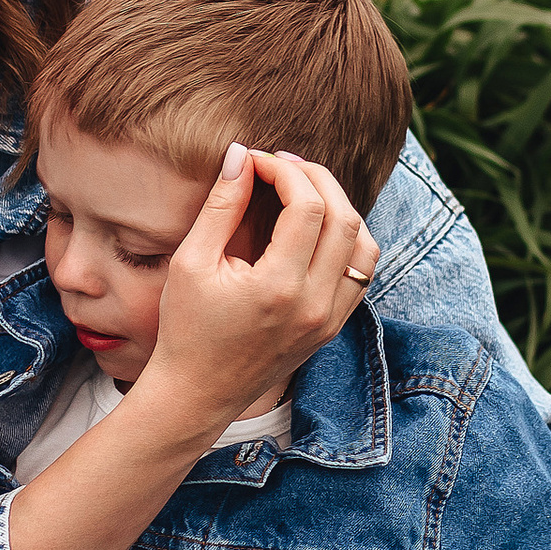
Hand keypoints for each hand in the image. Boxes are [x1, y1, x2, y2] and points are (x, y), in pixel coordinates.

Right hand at [142, 144, 380, 441]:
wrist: (198, 394)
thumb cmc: (186, 329)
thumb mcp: (191, 262)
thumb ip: (221, 206)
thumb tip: (241, 155)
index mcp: (279, 288)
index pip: (307, 206)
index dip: (285, 172)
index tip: (257, 161)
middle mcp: (315, 305)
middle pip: (344, 218)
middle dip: (316, 179)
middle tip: (283, 165)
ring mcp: (330, 320)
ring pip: (364, 245)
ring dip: (340, 208)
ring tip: (304, 191)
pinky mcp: (332, 328)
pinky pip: (360, 273)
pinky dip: (347, 240)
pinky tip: (316, 227)